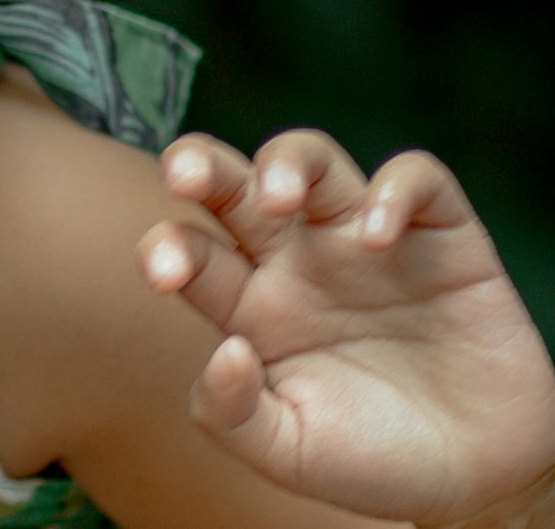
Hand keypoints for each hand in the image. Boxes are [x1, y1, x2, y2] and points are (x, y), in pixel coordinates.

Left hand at [138, 130, 554, 525]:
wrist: (475, 478)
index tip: (164, 274)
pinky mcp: (440, 237)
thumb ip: (232, 411)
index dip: (165, 247)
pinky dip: (396, 191)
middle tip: (182, 175)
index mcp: (246, 302)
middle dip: (198, 163)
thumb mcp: (285, 451)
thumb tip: (224, 351)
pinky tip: (379, 238)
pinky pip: (417, 179)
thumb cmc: (367, 459)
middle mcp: (294, 259)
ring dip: (288, 161)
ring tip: (280, 200)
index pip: (189, 249)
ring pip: (313, 160)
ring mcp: (361, 241)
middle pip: (232, 183)